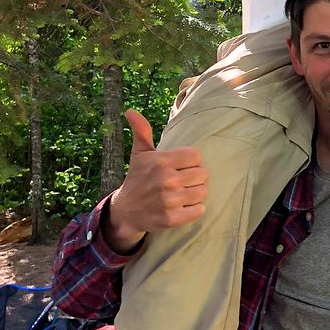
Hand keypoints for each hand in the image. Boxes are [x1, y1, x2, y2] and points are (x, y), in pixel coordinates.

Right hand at [103, 110, 208, 251]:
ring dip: (196, 193)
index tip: (181, 166)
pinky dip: (194, 209)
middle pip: (203, 174)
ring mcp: (169, 200)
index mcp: (161, 161)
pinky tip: (182, 206)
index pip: (196, 156)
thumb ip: (142, 132)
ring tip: (182, 193)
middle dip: (194, 177)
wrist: (126, 210)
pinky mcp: (172, 218)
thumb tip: (130, 111)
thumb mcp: (139, 154)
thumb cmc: (138, 178)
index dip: (191, 161)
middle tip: (181, 181)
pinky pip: (199, 210)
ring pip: (203, 192)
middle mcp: (166, 179)